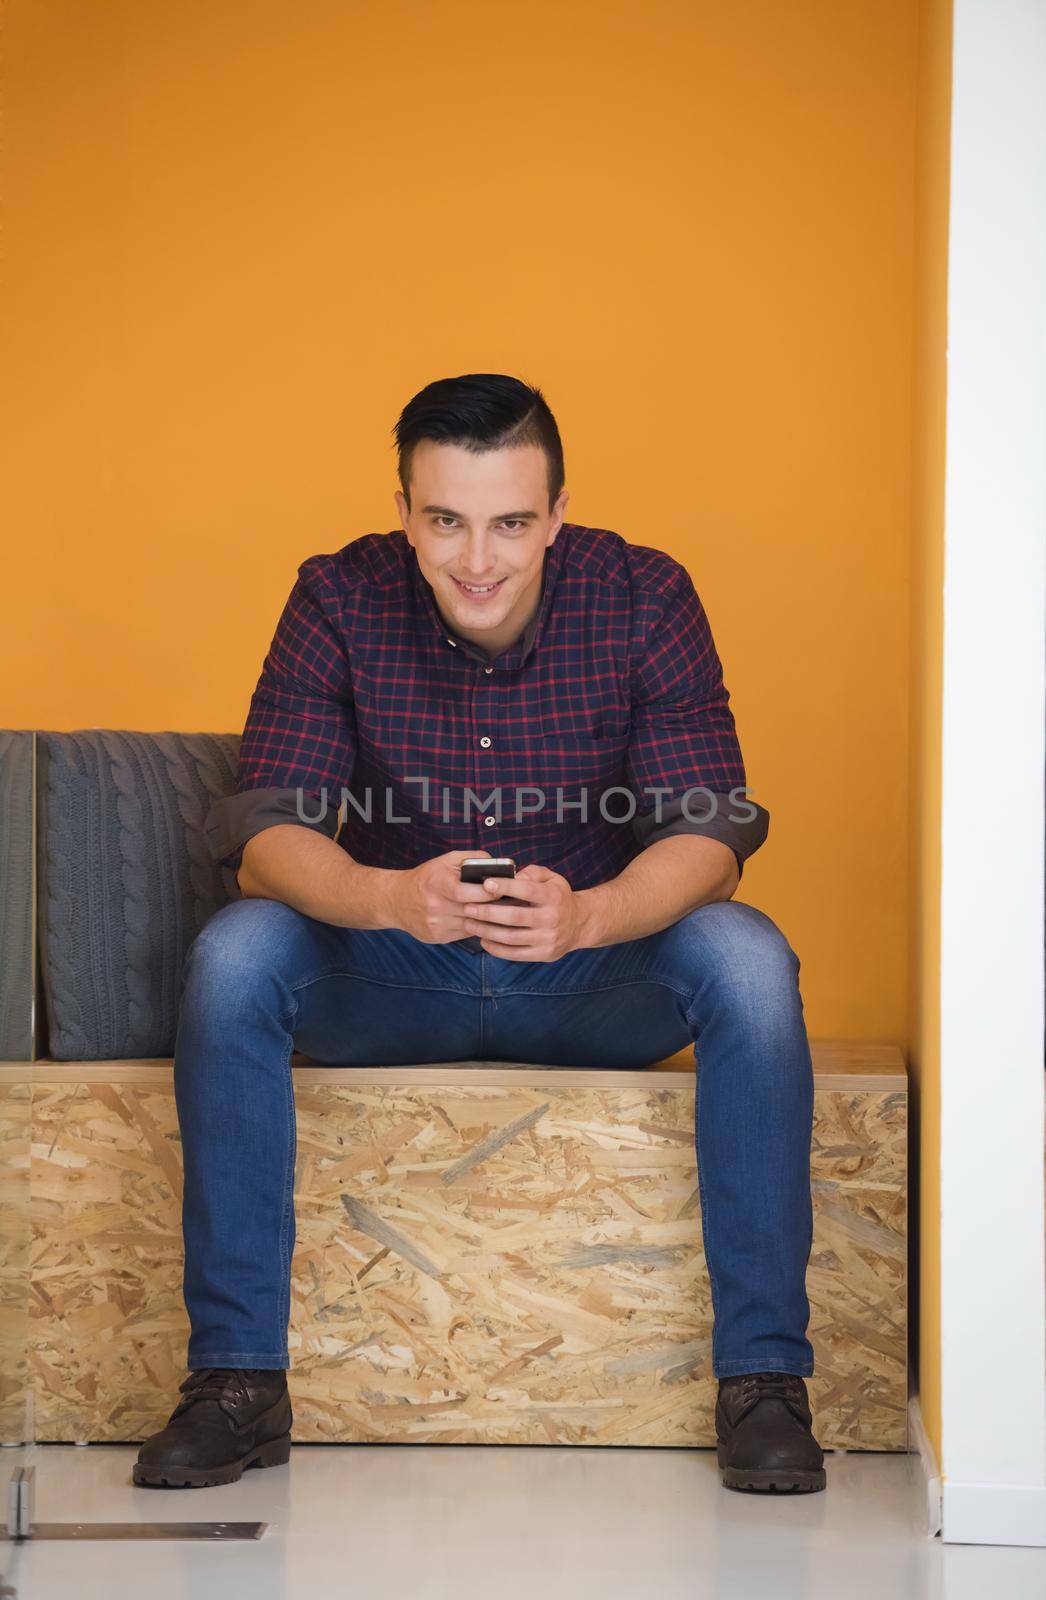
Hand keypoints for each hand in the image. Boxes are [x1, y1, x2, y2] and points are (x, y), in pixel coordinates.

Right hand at [392, 849, 499, 944]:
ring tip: (498, 910)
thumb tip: (497, 864)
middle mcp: (435, 907)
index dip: (488, 892)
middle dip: (493, 906)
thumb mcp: (445, 860)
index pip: (467, 893)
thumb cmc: (426, 877)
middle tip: (507, 901)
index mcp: (437, 885)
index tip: (501, 889)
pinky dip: (474, 926)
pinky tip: (479, 918)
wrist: (396, 900)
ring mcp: (436, 924)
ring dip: (486, 918)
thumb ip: (472, 858)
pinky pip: (465, 933)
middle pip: (473, 910)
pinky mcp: (438, 937)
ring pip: (472, 925)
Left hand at [462, 863, 586, 961]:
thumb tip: (513, 876)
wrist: (579, 924)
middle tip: (467, 908)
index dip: (505, 887)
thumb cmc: (558, 897)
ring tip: (469, 924)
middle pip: (514, 917)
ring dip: (486, 931)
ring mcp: (548, 939)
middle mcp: (552, 918)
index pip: (527, 890)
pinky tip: (483, 939)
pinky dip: (496, 948)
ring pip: (511, 937)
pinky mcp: (544, 954)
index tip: (485, 884)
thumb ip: (532, 873)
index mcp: (553, 896)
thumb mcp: (552, 878)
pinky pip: (515, 954)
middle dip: (487, 912)